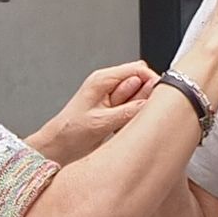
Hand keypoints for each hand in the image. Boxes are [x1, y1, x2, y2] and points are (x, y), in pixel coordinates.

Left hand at [32, 61, 164, 156]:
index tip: (160, 96)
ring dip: (137, 111)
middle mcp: (108, 86)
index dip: (152, 81)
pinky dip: (132, 120)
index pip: (137, 69)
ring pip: (138, 98)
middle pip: (140, 82)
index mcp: (102, 80)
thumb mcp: (102, 122)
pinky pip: (133, 112)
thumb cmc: (69, 131)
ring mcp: (112, 99)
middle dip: (144, 99)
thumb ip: (129, 111)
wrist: (58, 147)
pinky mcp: (114, 112)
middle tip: (136, 114)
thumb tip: (151, 103)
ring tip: (122, 124)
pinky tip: (120, 129)